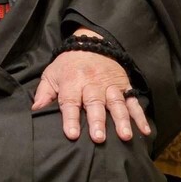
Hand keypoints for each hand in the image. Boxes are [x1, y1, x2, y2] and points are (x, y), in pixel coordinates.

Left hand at [31, 49, 150, 143]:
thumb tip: (35, 112)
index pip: (70, 101)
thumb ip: (44, 94)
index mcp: (72, 82)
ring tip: (125, 136)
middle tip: (98, 138)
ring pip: (116, 102)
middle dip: (97, 121)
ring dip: (121, 120)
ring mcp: (110, 85)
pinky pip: (133, 101)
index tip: (71, 134)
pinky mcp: (124, 85)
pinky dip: (140, 116)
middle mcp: (92, 83)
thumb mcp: (52, 74)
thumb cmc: (68, 64)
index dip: (70, 118)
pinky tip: (144, 130)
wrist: (90, 43)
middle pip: (95, 103)